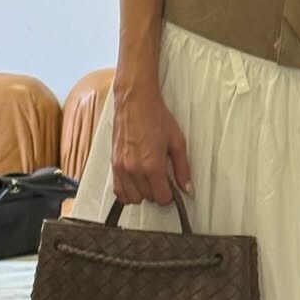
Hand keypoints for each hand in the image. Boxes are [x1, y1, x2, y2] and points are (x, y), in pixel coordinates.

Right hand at [110, 80, 191, 206]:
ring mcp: (121, 167)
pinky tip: (135, 183)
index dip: (170, 195)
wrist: (135, 101)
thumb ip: (183, 168)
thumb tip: (187, 186)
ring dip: (142, 193)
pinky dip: (127, 191)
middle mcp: (134, 170)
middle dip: (157, 192)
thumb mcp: (177, 142)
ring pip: (132, 197)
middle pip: (148, 198)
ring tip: (149, 181)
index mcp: (152, 166)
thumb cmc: (155, 117)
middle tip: (162, 180)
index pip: (162, 198)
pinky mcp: (113, 163)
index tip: (172, 188)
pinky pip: (118, 190)